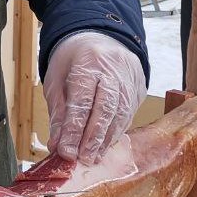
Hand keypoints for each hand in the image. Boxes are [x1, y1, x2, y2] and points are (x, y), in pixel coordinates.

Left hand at [44, 31, 145, 163]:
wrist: (99, 37)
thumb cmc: (73, 60)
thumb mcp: (56, 80)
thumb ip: (58, 112)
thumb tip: (57, 144)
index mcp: (88, 61)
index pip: (82, 101)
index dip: (74, 129)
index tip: (66, 152)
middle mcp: (114, 68)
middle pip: (106, 108)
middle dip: (94, 138)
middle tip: (83, 159)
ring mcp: (131, 77)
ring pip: (121, 114)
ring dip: (106, 139)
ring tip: (93, 157)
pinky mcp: (140, 87)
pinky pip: (130, 114)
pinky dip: (116, 131)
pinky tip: (105, 144)